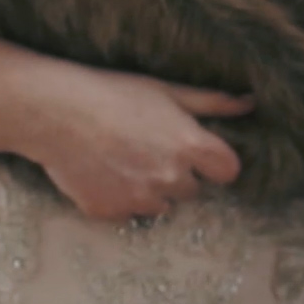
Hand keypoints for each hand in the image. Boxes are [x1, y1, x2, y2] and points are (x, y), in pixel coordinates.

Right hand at [22, 61, 247, 222]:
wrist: (54, 112)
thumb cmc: (113, 93)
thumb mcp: (166, 90)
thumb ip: (212, 103)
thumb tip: (250, 103)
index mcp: (190, 147)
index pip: (228, 171)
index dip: (214, 163)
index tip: (199, 153)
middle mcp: (170, 179)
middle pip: (192, 190)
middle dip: (178, 174)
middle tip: (148, 149)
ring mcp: (140, 200)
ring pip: (161, 204)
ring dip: (151, 189)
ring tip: (124, 160)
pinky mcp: (111, 213)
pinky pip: (128, 213)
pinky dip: (121, 198)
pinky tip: (104, 172)